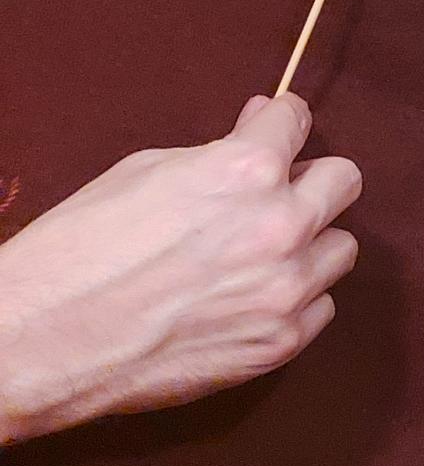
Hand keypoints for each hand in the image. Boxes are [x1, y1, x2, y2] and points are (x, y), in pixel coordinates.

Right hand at [0, 94, 360, 443]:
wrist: (38, 342)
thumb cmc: (79, 251)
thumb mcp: (144, 173)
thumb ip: (217, 150)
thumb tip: (260, 123)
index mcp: (245, 171)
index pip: (297, 122)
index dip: (282, 122)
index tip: (278, 129)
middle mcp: (279, 226)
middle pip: (344, 181)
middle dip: (310, 179)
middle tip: (277, 192)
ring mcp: (285, 289)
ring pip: (340, 248)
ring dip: (308, 244)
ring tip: (257, 253)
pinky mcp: (279, 342)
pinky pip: (321, 306)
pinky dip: (295, 298)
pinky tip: (251, 296)